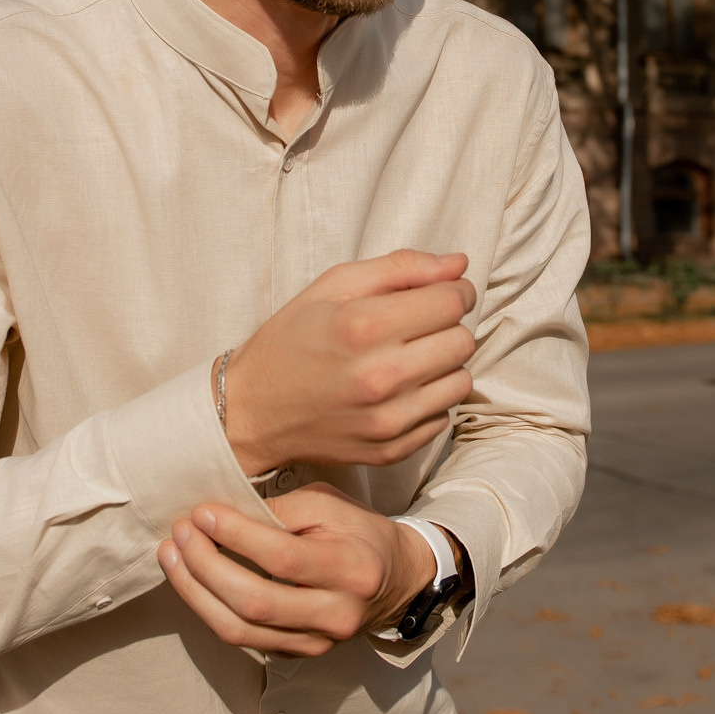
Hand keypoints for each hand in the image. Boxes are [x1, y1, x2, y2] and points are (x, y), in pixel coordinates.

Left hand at [157, 483, 443, 656]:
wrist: (395, 580)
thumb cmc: (358, 533)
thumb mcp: (331, 506)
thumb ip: (281, 511)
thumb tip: (223, 514)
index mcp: (351, 570)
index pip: (283, 558)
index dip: (236, 536)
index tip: (202, 513)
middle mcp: (336, 614)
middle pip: (256, 602)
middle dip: (206, 566)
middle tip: (180, 533)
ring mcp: (316, 641)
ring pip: (240, 629)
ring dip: (196, 592)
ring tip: (171, 555)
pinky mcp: (298, 653)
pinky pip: (242, 638)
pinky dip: (209, 608)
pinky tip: (191, 579)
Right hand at [221, 250, 476, 475]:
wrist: (252, 410)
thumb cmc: (291, 339)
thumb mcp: (333, 286)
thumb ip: (399, 268)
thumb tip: (459, 264)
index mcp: (363, 326)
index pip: (451, 302)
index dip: (455, 290)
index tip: (444, 291)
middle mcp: (380, 376)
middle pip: (462, 341)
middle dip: (449, 325)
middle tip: (421, 324)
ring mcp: (387, 420)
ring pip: (461, 381)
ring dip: (444, 365)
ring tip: (408, 357)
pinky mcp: (391, 449)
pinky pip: (443, 417)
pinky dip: (429, 399)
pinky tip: (397, 390)